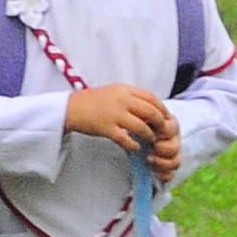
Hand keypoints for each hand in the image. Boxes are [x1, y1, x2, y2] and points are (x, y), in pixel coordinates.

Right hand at [63, 83, 179, 179]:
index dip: (162, 109)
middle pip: (151, 112)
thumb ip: (132, 97)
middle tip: (161, 131)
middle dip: (160, 124)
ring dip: (149, 136)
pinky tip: (135, 147)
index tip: (165, 117)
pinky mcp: (106, 128)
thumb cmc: (93, 100)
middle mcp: (122, 100)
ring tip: (150, 140)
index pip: (152, 98)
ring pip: (142, 127)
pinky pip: (126, 139)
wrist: (71, 108)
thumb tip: (151, 106)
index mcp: (125, 90)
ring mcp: (114, 114)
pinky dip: (133, 145)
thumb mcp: (114, 92)